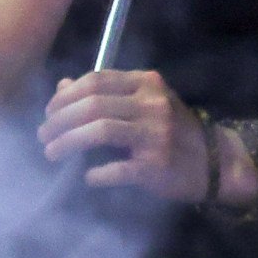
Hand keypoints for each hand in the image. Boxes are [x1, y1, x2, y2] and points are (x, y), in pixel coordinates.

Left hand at [41, 68, 215, 197]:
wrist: (214, 161)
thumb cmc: (173, 131)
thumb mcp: (144, 103)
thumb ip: (106, 93)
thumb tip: (62, 85)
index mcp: (146, 83)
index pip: (95, 81)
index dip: (64, 97)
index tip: (48, 113)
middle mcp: (152, 104)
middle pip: (92, 105)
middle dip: (59, 121)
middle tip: (43, 136)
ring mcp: (155, 135)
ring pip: (99, 131)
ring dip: (67, 143)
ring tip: (51, 153)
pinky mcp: (155, 166)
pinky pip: (116, 169)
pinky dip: (96, 174)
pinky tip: (87, 177)